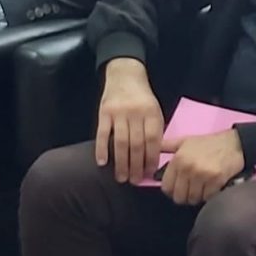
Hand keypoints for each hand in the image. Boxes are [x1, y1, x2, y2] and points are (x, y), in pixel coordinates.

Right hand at [95, 58, 163, 182]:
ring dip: (121, 163)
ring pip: (120, 142)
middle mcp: (136, 113)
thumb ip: (154, 131)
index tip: (149, 173)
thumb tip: (153, 160)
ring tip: (121, 177)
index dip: (151, 159)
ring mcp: (119, 113)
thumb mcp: (154, 111)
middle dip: (136, 166)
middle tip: (134, 181)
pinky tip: (102, 163)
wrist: (125, 75)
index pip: (153, 140)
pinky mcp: (104, 112)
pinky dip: (102, 149)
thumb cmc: (142, 98)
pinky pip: (102, 133)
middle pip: (136, 144)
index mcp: (152, 113)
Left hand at [159, 130, 245, 205]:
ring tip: (202, 187)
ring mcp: (202, 174)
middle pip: (179, 196)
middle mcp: (188, 167)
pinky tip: (212, 187)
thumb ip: (166, 146)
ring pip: (193, 199)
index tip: (178, 187)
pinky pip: (207, 198)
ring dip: (197, 196)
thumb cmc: (209, 143)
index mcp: (178, 159)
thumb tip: (152, 151)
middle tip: (191, 189)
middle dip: (184, 196)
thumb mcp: (185, 141)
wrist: (235, 143)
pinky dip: (209, 195)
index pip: (166, 187)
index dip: (172, 190)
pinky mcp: (216, 180)